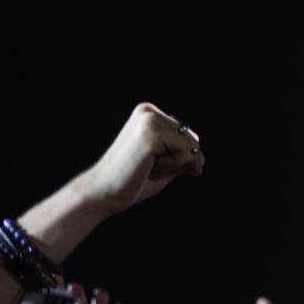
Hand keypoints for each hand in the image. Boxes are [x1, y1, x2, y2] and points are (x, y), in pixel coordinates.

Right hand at [75, 103, 204, 213]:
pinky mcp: (151, 133)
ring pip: (192, 147)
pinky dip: (172, 168)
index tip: (152, 164)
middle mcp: (148, 111)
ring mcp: (149, 120)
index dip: (181, 158)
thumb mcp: (165, 165)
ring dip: (174, 166)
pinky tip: (147, 167)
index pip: (189, 136)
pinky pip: (187, 154)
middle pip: (193, 140)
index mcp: (149, 113)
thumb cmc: (132, 181)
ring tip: (146, 166)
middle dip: (179, 163)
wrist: (103, 193)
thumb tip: (200, 156)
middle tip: (147, 167)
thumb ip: (182, 155)